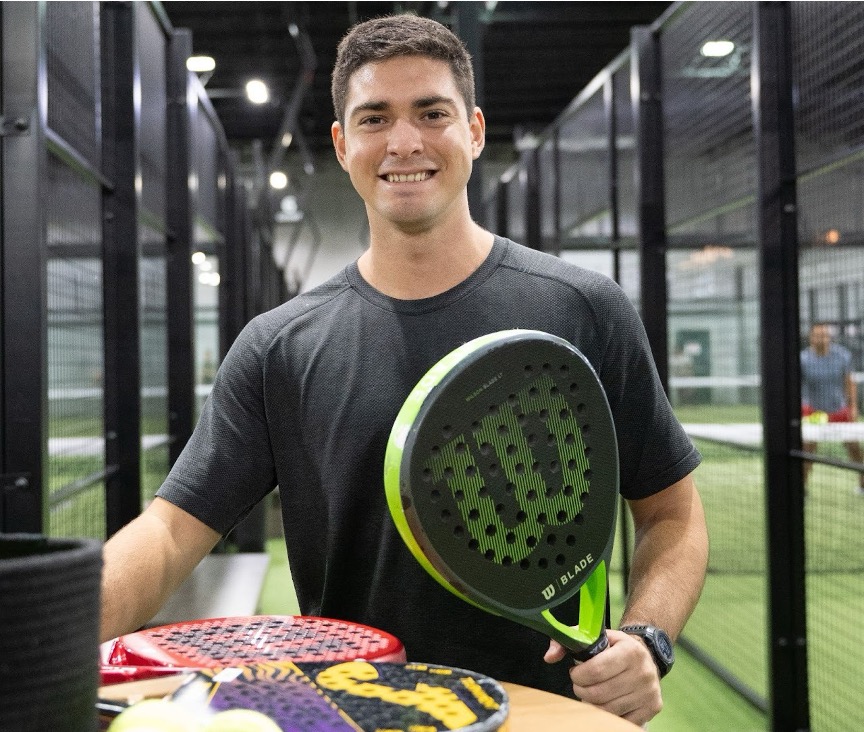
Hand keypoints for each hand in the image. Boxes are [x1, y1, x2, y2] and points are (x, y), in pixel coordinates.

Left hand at [544, 629, 661, 725]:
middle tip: (580, 685)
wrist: (648, 655)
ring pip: (609, 710)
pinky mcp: (652, 708)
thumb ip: (570, 641)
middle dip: (582, 690)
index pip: (596, 670)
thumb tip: (549, 657)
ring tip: (591, 693)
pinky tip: (605, 702)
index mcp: (630, 651)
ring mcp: (649, 693)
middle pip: (600, 693)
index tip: (575, 673)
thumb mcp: (596, 636)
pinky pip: (622, 720)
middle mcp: (643, 673)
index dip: (579, 675)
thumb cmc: (615, 646)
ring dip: (593, 703)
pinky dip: (608, 714)